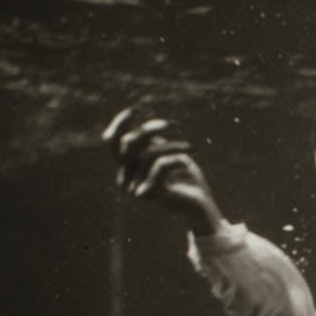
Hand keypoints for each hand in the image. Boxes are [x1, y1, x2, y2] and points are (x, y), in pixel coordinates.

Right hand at [102, 106, 225, 234]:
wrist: (202, 206)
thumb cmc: (186, 177)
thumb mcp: (167, 152)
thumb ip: (152, 141)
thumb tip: (143, 128)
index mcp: (127, 169)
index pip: (113, 143)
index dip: (120, 124)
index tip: (135, 109)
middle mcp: (126, 179)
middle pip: (128, 144)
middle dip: (150, 129)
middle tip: (174, 124)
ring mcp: (137, 188)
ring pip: (149, 153)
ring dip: (174, 146)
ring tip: (192, 147)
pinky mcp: (152, 194)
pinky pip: (160, 165)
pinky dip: (177, 159)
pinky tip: (189, 164)